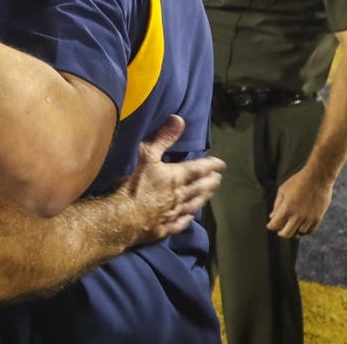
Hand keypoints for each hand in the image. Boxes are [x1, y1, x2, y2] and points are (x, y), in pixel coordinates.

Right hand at [112, 115, 225, 244]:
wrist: (124, 217)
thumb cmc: (134, 184)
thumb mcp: (147, 155)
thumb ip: (164, 138)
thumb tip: (179, 118)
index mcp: (175, 177)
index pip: (198, 169)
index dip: (211, 165)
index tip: (221, 164)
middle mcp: (179, 195)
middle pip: (199, 188)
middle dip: (210, 182)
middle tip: (218, 179)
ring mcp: (173, 213)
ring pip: (193, 205)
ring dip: (202, 198)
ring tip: (210, 195)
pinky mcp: (164, 228)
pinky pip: (180, 223)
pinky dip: (187, 219)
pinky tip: (190, 218)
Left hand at [267, 166, 332, 238]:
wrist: (317, 178)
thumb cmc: (298, 182)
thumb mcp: (283, 190)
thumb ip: (277, 205)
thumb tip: (272, 216)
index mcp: (286, 209)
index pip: (275, 225)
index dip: (271, 226)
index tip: (270, 225)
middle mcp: (297, 216)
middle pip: (286, 234)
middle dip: (281, 232)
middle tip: (280, 230)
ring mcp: (308, 218)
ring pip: (299, 233)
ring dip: (294, 230)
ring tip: (292, 226)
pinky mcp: (317, 218)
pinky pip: (310, 231)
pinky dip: (305, 231)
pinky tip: (301, 226)